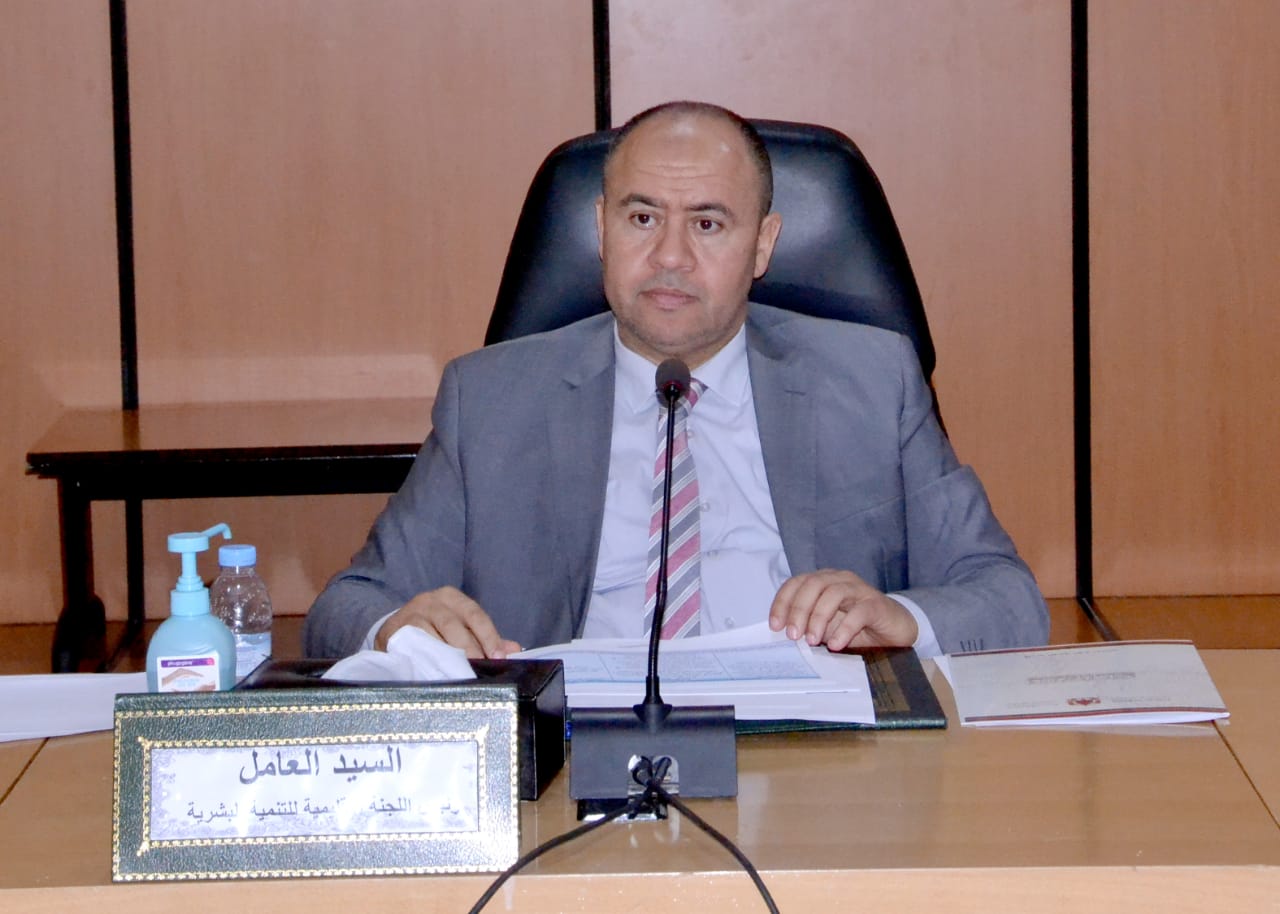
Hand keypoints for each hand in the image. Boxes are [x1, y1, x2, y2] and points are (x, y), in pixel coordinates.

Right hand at [375, 586, 521, 658]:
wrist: (393, 631)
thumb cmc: (432, 629)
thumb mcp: (459, 628)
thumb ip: (485, 639)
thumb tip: (514, 650)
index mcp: (452, 598)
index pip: (475, 615)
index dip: (489, 637)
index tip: (498, 657)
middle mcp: (431, 600)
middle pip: (455, 625)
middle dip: (470, 649)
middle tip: (480, 670)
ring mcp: (412, 613)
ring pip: (434, 635)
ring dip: (448, 656)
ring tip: (461, 674)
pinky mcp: (395, 629)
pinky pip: (414, 644)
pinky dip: (426, 659)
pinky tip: (436, 672)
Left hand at [768, 569, 917, 651]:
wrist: (895, 631)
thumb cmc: (857, 627)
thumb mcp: (827, 627)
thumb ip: (808, 626)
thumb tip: (786, 635)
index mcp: (824, 582)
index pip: (796, 583)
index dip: (783, 602)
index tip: (775, 625)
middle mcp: (840, 580)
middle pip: (813, 585)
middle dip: (798, 610)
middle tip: (793, 635)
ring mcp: (859, 590)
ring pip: (833, 594)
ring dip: (818, 618)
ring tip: (813, 641)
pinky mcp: (876, 604)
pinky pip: (859, 612)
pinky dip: (844, 629)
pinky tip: (837, 645)